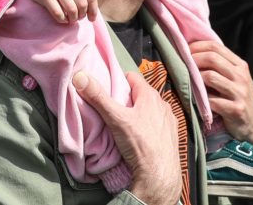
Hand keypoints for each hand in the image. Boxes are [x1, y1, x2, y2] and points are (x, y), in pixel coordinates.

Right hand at [25, 0, 98, 22]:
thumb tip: (92, 12)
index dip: (93, 11)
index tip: (91, 19)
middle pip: (82, 5)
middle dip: (82, 15)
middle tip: (78, 18)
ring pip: (71, 10)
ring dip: (73, 19)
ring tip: (71, 19)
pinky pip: (58, 13)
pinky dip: (62, 20)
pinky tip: (62, 18)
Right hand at [74, 71, 181, 204]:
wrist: (158, 176)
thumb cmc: (139, 144)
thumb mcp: (115, 118)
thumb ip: (98, 97)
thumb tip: (80, 77)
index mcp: (150, 95)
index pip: (131, 77)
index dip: (118, 81)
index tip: (108, 92)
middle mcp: (163, 105)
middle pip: (140, 94)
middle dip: (126, 99)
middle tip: (112, 110)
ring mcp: (169, 121)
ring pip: (150, 110)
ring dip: (139, 113)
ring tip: (125, 126)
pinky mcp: (173, 136)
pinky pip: (158, 124)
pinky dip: (149, 127)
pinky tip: (140, 139)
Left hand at [189, 40, 252, 143]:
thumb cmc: (237, 96)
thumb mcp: (235, 77)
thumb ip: (220, 64)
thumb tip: (192, 50)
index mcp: (240, 65)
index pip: (215, 46)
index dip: (197, 46)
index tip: (185, 52)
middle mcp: (241, 76)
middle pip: (212, 58)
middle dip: (193, 60)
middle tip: (183, 66)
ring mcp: (240, 93)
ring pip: (210, 77)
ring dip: (196, 79)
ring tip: (190, 83)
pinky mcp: (236, 110)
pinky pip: (212, 100)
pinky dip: (201, 99)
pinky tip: (198, 100)